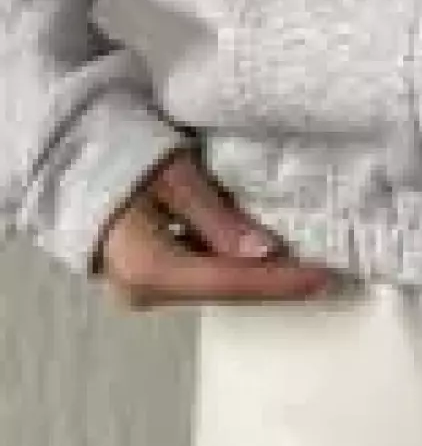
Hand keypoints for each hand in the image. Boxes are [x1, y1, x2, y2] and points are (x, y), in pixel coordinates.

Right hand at [93, 148, 339, 309]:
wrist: (71, 154)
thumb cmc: (123, 154)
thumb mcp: (175, 176)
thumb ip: (217, 217)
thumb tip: (265, 251)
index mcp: (149, 269)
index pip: (230, 281)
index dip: (280, 281)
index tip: (325, 277)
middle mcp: (144, 291)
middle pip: (226, 290)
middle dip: (275, 283)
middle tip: (327, 272)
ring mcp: (143, 288)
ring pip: (216, 286)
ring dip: (259, 276)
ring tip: (306, 263)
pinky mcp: (148, 275)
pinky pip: (201, 275)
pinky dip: (236, 266)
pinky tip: (266, 254)